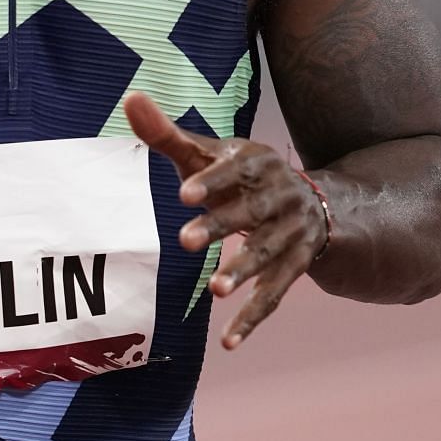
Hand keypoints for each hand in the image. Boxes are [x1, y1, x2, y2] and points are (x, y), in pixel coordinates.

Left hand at [122, 91, 328, 349]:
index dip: (213, 180)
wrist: (310, 202)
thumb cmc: (239, 177)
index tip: (184, 193)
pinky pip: (275, 295)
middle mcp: (281, 196)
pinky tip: (228, 342)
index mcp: (258, 163)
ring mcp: (292, 234)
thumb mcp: (209, 155)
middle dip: (221, 226)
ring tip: (216, 290)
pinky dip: (253, 319)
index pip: (236, 169)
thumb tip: (130, 98)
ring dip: (243, 271)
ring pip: (267, 254)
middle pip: (250, 213)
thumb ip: (167, 134)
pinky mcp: (295, 266)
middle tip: (185, 241)